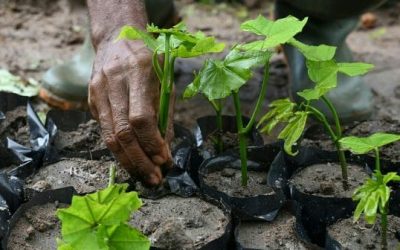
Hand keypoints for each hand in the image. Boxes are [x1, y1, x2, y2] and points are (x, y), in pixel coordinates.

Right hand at [88, 39, 172, 185]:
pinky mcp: (91, 99)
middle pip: (122, 132)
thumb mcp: (165, 81)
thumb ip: (165, 115)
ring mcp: (98, 90)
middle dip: (140, 161)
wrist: (117, 38)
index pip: (141, 117)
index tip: (164, 160)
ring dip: (128, 161)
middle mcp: (114, 81)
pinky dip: (119, 149)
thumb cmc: (149, 60)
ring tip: (144, 176)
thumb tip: (165, 152)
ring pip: (109, 136)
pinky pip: (105, 130)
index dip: (152, 143)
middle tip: (155, 179)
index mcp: (138, 71)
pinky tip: (132, 160)